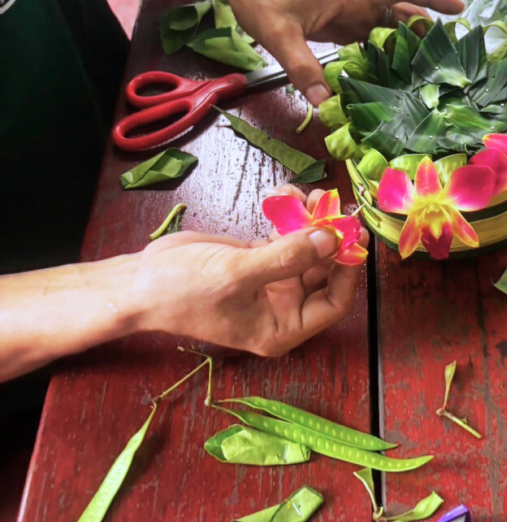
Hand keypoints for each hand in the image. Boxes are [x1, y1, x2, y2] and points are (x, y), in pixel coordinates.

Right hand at [132, 190, 366, 356]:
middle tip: (335, 205)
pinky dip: (290, 216)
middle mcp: (283, 307)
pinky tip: (286, 194)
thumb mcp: (237, 274)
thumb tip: (332, 238)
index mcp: (283, 328)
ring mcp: (272, 282)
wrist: (140, 281)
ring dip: (312, 221)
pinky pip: (287, 236)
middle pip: (325, 272)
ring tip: (311, 193)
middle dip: (331, 238)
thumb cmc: (184, 292)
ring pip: (308, 249)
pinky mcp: (259, 258)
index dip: (348, 271)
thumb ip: (287, 257)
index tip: (353, 236)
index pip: (334, 304)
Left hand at [226, 0, 464, 105]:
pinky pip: (368, 39)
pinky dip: (382, 55)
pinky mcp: (336, 27)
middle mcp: (354, 3)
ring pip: (387, 28)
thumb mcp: (279, 35)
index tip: (460, 8)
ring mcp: (347, 15)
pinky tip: (388, 77)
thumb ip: (302, 67)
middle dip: (426, 30)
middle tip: (447, 59)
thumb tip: (327, 104)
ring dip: (406, 45)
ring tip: (425, 73)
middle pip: (401, 13)